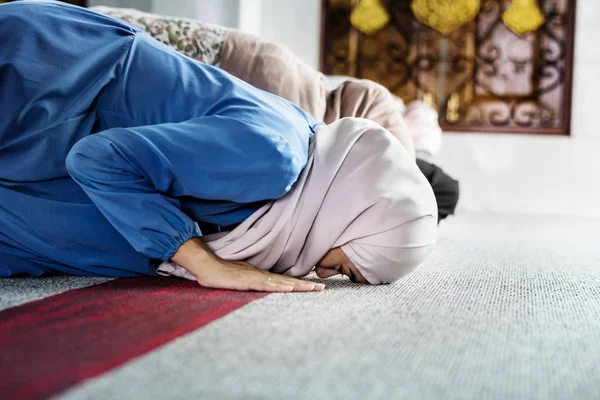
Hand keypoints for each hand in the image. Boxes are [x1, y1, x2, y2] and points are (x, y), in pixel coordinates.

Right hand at [171, 237, 324, 291]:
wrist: (205, 265)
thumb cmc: (220, 273)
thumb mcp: (240, 279)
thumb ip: (252, 282)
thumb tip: (264, 287)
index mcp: (260, 275)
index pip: (284, 280)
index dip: (299, 283)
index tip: (314, 285)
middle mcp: (260, 275)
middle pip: (286, 280)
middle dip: (305, 285)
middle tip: (322, 287)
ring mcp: (254, 277)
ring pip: (280, 282)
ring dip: (297, 286)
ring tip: (312, 288)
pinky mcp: (246, 280)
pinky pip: (265, 283)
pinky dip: (278, 286)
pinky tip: (288, 287)